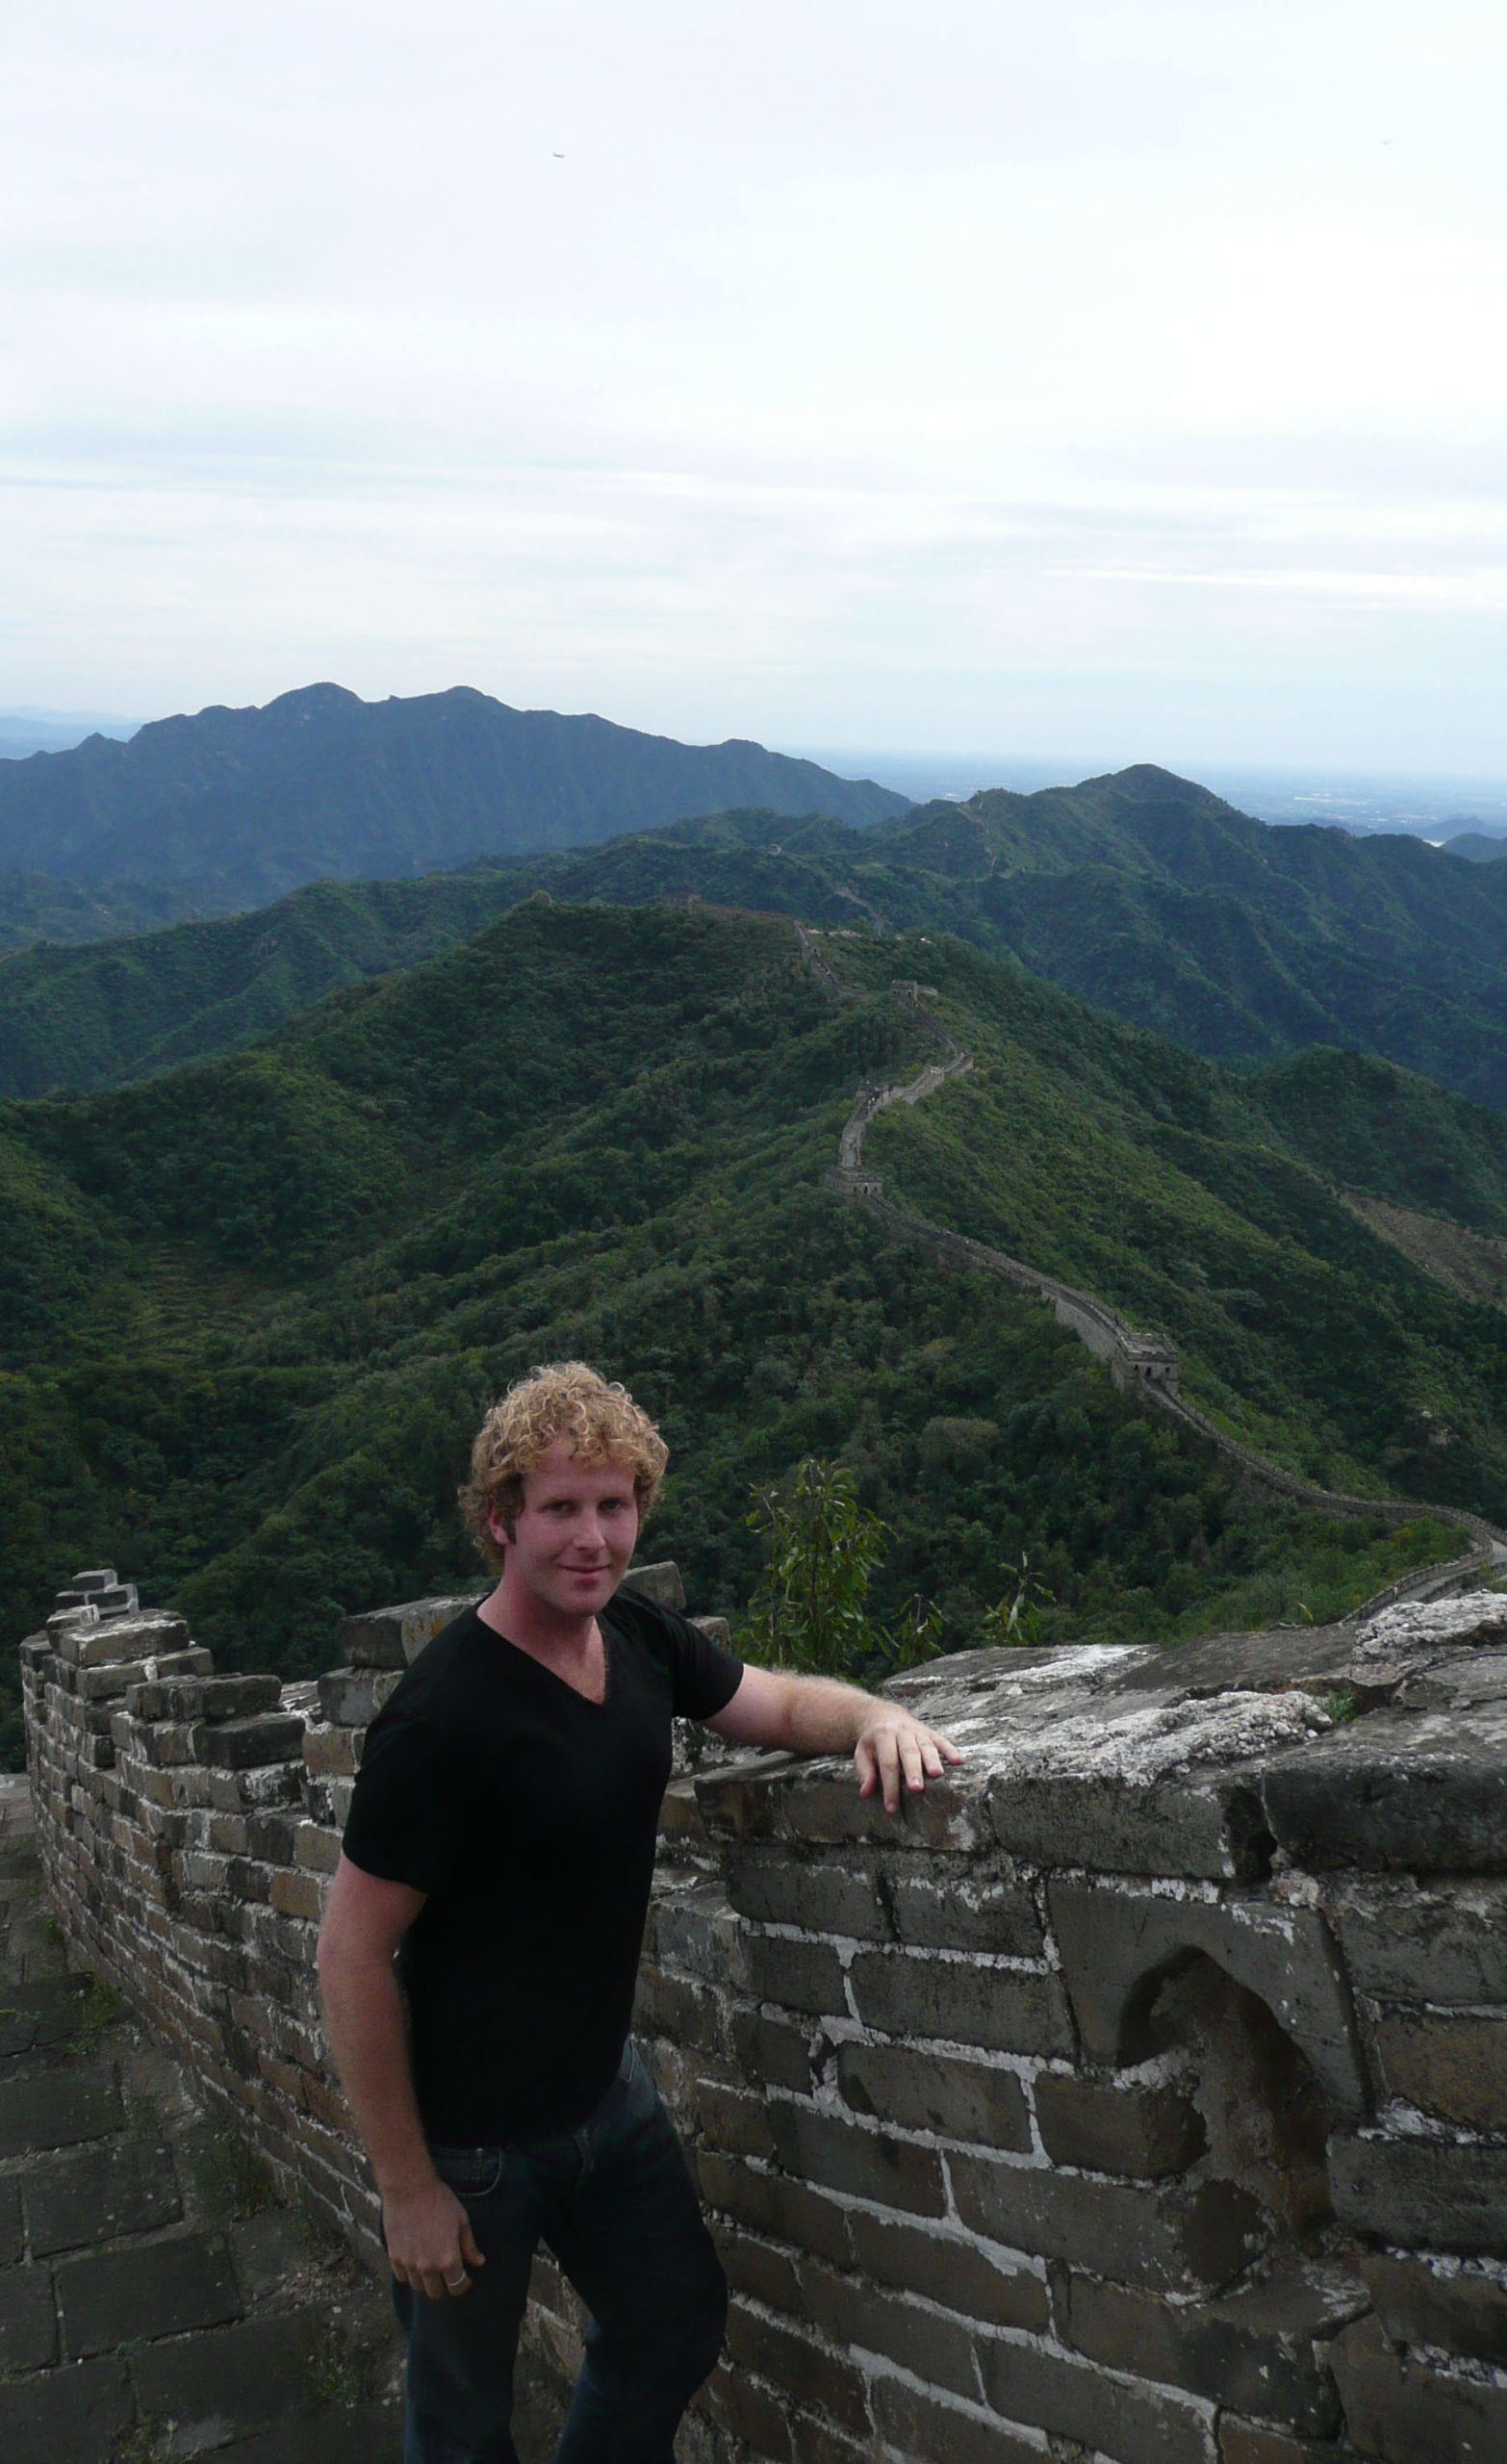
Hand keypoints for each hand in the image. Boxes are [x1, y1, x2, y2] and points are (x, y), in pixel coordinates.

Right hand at [383, 2176, 486, 2300]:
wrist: (409, 2188)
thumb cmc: (439, 2201)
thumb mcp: (461, 2220)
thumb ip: (469, 2246)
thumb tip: (479, 2262)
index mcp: (448, 2260)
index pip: (457, 2287)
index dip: (463, 2284)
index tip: (464, 2278)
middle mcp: (428, 2268)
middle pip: (436, 2293)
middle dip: (444, 2286)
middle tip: (447, 2273)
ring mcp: (409, 2264)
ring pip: (418, 2287)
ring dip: (426, 2280)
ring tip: (430, 2264)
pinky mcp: (394, 2257)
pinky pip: (402, 2277)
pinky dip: (409, 2273)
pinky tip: (414, 2259)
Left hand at [854, 1710, 962, 1812]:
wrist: (884, 1716)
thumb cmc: (873, 1742)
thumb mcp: (862, 1753)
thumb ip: (865, 1772)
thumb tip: (865, 1793)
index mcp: (883, 1736)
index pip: (888, 1763)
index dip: (890, 1786)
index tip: (892, 1807)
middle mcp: (902, 1731)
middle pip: (908, 1752)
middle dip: (913, 1771)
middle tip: (917, 1789)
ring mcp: (917, 1731)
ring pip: (926, 1745)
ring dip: (933, 1760)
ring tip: (938, 1774)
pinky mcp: (930, 1732)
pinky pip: (941, 1740)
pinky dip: (950, 1750)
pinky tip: (959, 1761)